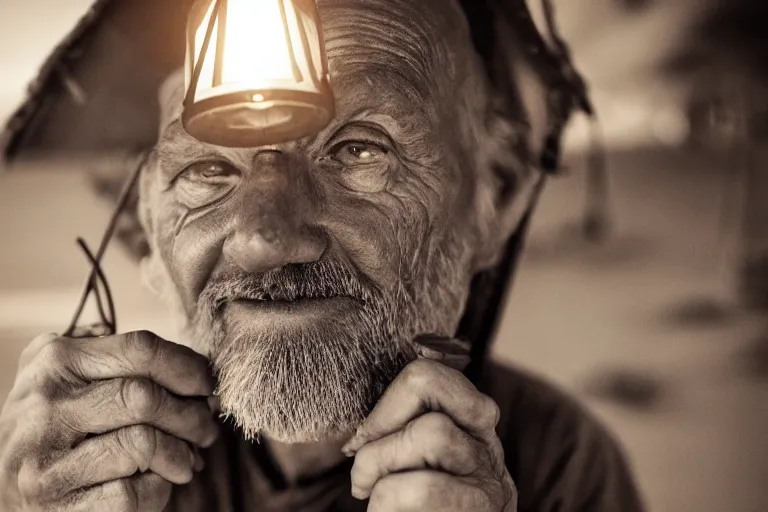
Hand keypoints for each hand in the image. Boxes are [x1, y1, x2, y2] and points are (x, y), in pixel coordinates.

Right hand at [0, 331, 219, 511]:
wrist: (6, 488)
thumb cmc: (63, 427)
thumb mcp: (81, 381)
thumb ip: (132, 370)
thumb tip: (205, 384)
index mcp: (55, 359)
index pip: (141, 349)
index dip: (188, 368)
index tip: (209, 386)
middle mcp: (42, 402)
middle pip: (144, 397)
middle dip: (191, 415)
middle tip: (207, 430)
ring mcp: (41, 455)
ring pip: (141, 443)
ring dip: (180, 455)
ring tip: (187, 460)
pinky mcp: (51, 504)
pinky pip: (129, 492)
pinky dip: (157, 490)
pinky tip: (156, 485)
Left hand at [342, 358, 515, 511]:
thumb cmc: (413, 507)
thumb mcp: (408, 458)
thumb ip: (400, 428)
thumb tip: (362, 427)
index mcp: (469, 425)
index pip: (430, 376)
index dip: (388, 402)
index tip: (367, 435)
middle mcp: (487, 452)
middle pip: (430, 411)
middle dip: (381, 439)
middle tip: (365, 470)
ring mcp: (488, 488)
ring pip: (431, 435)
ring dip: (380, 466)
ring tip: (373, 493)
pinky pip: (419, 487)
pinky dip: (385, 501)